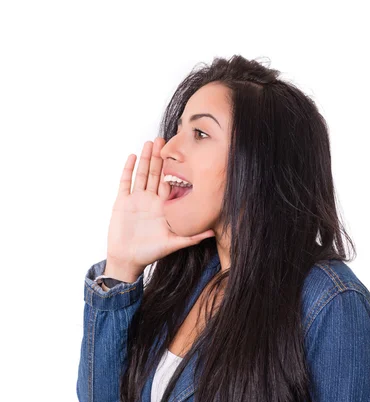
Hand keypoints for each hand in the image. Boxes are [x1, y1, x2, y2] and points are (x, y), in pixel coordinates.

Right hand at [106, 138, 214, 273]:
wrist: (128, 259)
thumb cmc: (150, 252)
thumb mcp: (174, 243)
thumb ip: (192, 237)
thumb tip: (213, 233)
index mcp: (163, 207)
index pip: (170, 183)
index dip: (174, 169)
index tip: (181, 153)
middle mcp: (151, 200)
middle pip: (155, 173)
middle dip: (159, 157)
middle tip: (164, 139)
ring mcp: (136, 200)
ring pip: (141, 174)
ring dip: (145, 158)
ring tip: (150, 142)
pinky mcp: (122, 202)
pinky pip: (125, 182)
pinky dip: (128, 169)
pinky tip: (132, 156)